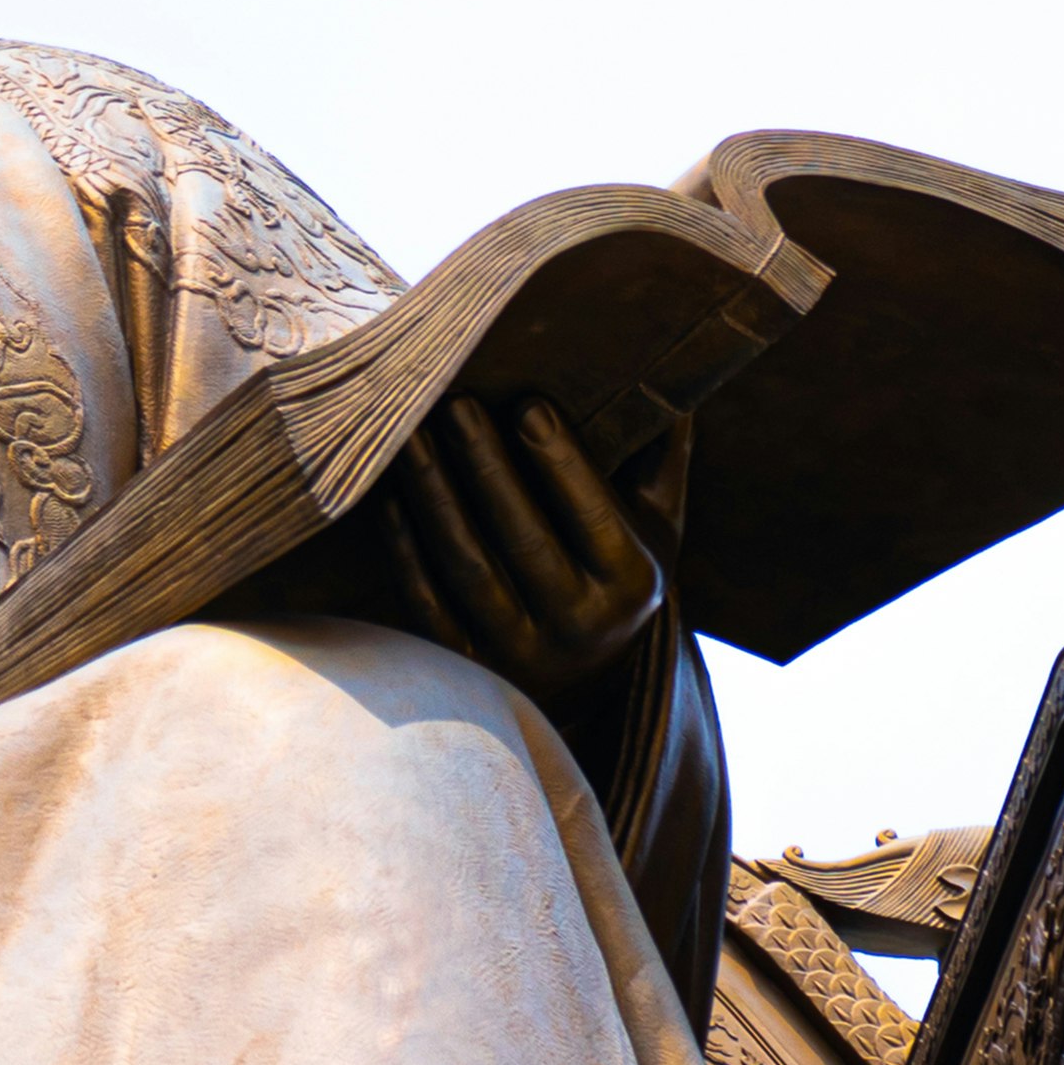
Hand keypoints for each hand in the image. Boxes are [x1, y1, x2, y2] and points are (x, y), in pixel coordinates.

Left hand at [371, 394, 674, 710]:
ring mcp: (518, 652)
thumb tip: (674, 382)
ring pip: (467, 566)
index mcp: (631, 585)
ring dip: (434, 496)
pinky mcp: (466, 666)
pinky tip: (389, 494)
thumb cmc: (615, 576)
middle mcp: (579, 626)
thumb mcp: (656, 528)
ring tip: (411, 436)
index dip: (559, 459)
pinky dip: (405, 546)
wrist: (585, 682)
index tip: (527, 402)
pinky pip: (427, 600)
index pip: (593, 514)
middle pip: (522, 537)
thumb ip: (661, 460)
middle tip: (456, 403)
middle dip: (485, 465)